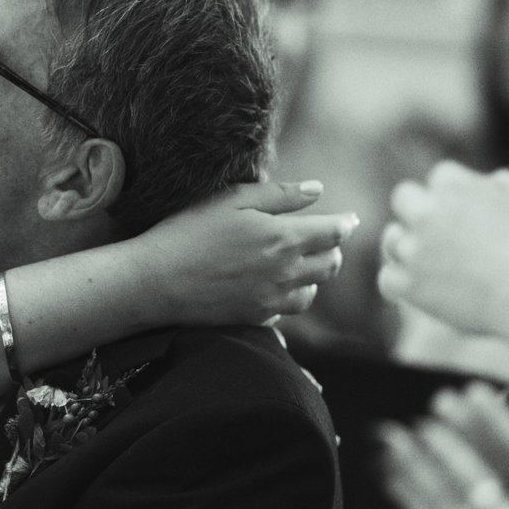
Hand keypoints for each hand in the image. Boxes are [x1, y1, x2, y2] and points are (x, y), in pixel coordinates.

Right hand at [133, 180, 354, 324]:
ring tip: (303, 263)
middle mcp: (285, 272)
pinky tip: (275, 285)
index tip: (350, 220)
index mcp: (283, 238)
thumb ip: (280, 195)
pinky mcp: (256, 318)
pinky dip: (290, 296)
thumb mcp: (233, 199)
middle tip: (327, 240)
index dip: (346, 224)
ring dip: (314, 276)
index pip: (333, 233)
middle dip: (333, 249)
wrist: (157, 281)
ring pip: (313, 291)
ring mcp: (272, 299)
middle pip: (330, 264)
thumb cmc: (190, 231)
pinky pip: (288, 310)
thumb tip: (318, 190)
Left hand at [380, 162, 508, 343]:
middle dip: (417, 210)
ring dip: (408, 248)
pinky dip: (398, 283)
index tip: (463, 211)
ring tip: (430, 264)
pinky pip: (386, 279)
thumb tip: (485, 182)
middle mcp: (427, 213)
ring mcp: (415, 250)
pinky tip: (416, 288)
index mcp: (454, 186)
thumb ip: (502, 179)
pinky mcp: (410, 286)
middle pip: (403, 198)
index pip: (440, 176)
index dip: (451, 194)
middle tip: (435, 231)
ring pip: (392, 240)